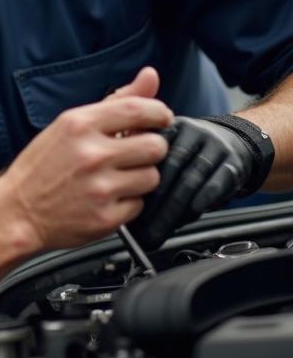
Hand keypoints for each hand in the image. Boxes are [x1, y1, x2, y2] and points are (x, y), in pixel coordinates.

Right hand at [0, 94, 171, 251]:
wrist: (17, 212)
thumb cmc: (41, 166)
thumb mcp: (69, 125)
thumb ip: (114, 101)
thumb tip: (150, 75)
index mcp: (78, 124)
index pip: (138, 109)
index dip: (159, 113)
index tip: (161, 118)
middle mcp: (91, 154)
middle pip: (155, 146)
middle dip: (150, 149)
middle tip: (133, 153)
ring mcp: (99, 187)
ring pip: (152, 177)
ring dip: (140, 177)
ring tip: (117, 177)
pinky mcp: (106, 217)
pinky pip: (140, 205)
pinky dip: (128, 202)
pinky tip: (107, 198)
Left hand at [128, 116, 267, 249]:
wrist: (234, 142)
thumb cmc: (189, 154)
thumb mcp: (165, 148)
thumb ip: (143, 163)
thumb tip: (123, 200)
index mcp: (166, 127)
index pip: (148, 153)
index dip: (135, 181)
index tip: (125, 207)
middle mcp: (191, 132)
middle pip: (170, 168)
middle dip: (155, 203)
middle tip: (142, 229)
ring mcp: (214, 146)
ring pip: (192, 178)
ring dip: (175, 209)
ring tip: (161, 230)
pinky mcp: (234, 163)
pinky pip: (217, 183)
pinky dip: (203, 200)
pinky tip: (191, 214)